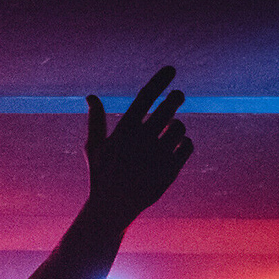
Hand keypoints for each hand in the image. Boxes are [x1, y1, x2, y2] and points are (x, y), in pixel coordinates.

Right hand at [84, 66, 192, 223]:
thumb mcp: (94, 148)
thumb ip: (96, 121)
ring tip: (169, 131)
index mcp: (123, 132)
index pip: (145, 97)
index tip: (171, 69)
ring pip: (179, 127)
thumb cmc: (102, 176)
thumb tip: (91, 97)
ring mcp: (157, 157)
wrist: (113, 209)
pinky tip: (175, 147)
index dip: (159, 80)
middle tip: (177, 96)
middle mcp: (141, 141)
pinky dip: (184, 144)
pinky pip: (187, 145)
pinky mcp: (171, 171)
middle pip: (168, 107)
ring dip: (176, 127)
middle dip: (175, 98)